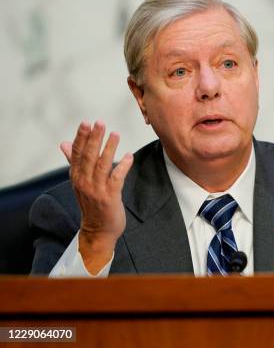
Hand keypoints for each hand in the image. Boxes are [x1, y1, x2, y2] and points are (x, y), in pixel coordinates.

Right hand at [60, 121, 132, 274]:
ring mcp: (96, 190)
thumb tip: (64, 143)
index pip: (77, 154)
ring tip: (115, 134)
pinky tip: (128, 156)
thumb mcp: (80, 182)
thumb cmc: (91, 204)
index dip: (81, 138)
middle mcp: (84, 182)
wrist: (98, 231)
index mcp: (77, 177)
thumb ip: (74, 162)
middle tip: (100, 123)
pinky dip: (123, 166)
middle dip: (94, 138)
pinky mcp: (109, 197)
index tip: (86, 123)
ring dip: (109, 148)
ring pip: (102, 165)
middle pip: (88, 156)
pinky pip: (117, 178)